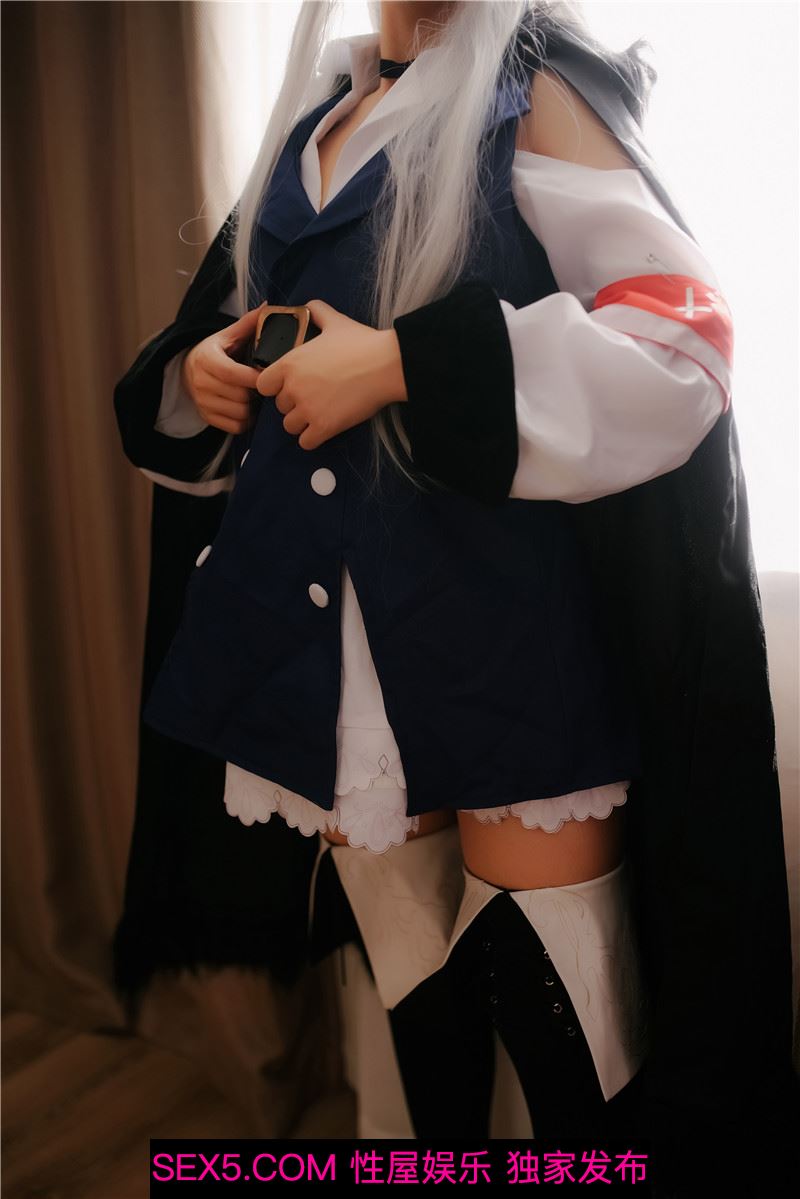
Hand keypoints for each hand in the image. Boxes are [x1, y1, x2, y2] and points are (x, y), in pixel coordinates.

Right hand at [181, 307, 262, 433]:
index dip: (254, 378)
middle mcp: (201, 382)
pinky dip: (245, 421)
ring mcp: (202, 402)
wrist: (188, 370)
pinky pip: (234, 427)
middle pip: (240, 396)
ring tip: (254, 397)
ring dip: (252, 407)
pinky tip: (247, 408)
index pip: (234, 374)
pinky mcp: (206, 417)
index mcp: (207, 359)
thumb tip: (268, 306)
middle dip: (255, 393)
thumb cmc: (216, 352)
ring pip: (239, 413)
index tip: (267, 374)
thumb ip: (247, 323)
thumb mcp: (227, 336)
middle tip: (262, 386)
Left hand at [255, 299, 407, 450]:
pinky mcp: (324, 427)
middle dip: (293, 405)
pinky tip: (324, 427)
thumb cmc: (362, 342)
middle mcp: (294, 388)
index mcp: (290, 363)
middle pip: (279, 407)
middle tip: (312, 398)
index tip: (289, 385)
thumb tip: (308, 305)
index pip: (263, 385)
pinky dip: (313, 438)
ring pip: (290, 427)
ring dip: (301, 423)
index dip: (275, 386)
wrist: (386, 365)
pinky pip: (305, 442)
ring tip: (318, 414)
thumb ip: (316, 312)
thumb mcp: (335, 320)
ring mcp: (308, 409)